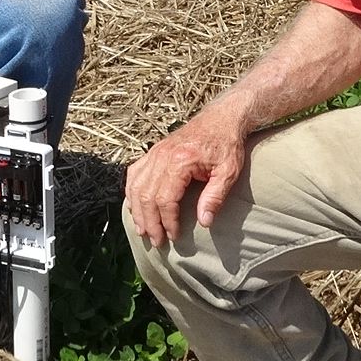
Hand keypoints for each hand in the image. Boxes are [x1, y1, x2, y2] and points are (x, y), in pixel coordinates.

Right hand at [125, 101, 253, 248]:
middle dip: (150, 222)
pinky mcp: (153, 152)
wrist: (221, 119)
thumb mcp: (228, 171)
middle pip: (146, 196)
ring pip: (136, 186)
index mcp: (180, 161)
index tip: (174, 236)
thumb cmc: (227, 145)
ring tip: (143, 230)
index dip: (167, 221)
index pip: (165, 199)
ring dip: (137, 211)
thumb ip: (215, 196)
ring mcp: (154, 153)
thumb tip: (204, 222)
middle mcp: (161, 156)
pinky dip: (131, 192)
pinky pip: (134, 174)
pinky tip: (135, 207)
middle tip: (156, 241)